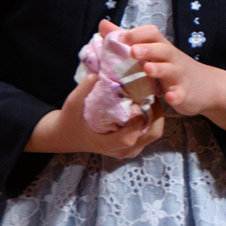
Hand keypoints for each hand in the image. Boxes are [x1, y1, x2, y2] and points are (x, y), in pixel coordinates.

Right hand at [28, 45, 167, 159]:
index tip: (135, 103)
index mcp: (106, 144)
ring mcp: (130, 150)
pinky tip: (146, 102)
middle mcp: (121, 151)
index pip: (128, 138)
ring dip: (156, 114)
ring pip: (153, 133)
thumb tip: (97, 75)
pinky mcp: (135, 145)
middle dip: (155, 114)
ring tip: (150, 94)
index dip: (135, 121)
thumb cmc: (71, 120)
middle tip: (150, 93)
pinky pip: (150, 132)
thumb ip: (83, 90)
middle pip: (150, 135)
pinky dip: (152, 117)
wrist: (69, 135)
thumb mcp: (72, 104)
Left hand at [121, 24, 225, 135]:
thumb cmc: (173, 68)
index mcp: (161, 48)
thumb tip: (103, 24)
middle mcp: (171, 59)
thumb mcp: (153, 52)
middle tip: (132, 52)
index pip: (152, 33)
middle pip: (162, 49)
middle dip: (147, 49)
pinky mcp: (185, 93)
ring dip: (159, 69)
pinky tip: (169, 98)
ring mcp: (179, 76)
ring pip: (170, 70)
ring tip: (147, 70)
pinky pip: (180, 94)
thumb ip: (128, 40)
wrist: (207, 87)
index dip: (137, 33)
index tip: (120, 38)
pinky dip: (175, 95)